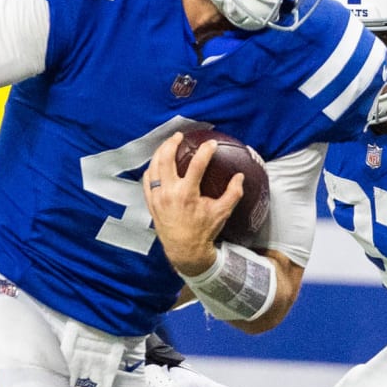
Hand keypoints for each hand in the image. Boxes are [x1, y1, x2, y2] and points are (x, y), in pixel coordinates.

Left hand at [143, 132, 243, 275]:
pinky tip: (157, 164)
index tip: (211, 143)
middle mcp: (168, 193)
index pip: (196, 165)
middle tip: (179, 136)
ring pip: (154, 167)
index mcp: (187, 194)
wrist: (184, 250)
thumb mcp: (222, 212)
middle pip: (166, 159)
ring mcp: (157, 197)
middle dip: (172, 144)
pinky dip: (151, 169)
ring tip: (167, 144)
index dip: (205, 151)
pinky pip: (147, 181)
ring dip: (160, 153)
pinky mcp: (150, 203)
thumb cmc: (203, 231)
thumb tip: (239, 176)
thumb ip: (233, 193)